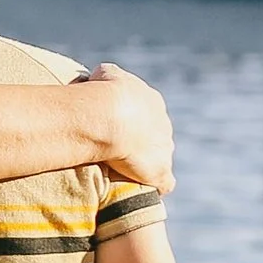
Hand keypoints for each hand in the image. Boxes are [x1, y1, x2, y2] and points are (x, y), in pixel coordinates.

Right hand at [79, 63, 172, 193]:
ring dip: (147, 165)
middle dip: (141, 143)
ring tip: (126, 173)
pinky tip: (144, 189)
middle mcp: (164, 125)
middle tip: (118, 150)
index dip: (131, 121)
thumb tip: (98, 78)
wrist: (111, 117)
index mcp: (152, 102)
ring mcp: (165, 149)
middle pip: (156, 136)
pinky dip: (157, 185)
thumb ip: (106, 75)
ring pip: (160, 158)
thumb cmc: (103, 94)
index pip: (145, 112)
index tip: (115, 128)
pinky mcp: (161, 171)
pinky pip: (165, 182)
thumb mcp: (104, 74)